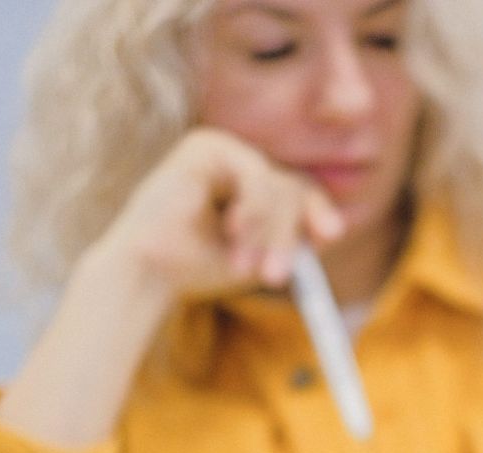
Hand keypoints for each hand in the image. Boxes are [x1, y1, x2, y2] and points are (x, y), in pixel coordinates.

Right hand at [89, 127, 344, 302]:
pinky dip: (253, 209)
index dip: (317, 210)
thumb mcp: (258, 254)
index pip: (295, 189)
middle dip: (286, 235)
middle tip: (278, 277)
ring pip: (277, 185)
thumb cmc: (196, 268)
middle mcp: (233, 160)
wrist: (148, 274)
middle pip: (290, 188)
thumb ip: (291, 239)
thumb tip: (334, 229)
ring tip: (244, 266)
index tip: (332, 236)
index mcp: (245, 183)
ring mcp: (220, 149)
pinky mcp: (205, 145)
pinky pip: (256, 175)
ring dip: (268, 232)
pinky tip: (232, 230)